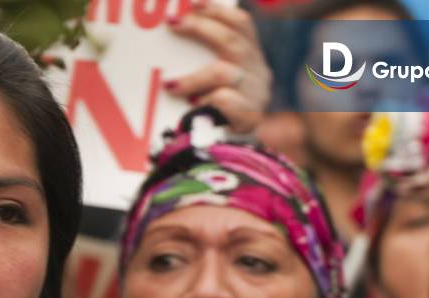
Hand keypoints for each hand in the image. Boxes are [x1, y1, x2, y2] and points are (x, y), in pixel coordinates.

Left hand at [165, 1, 271, 133]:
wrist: (238, 152)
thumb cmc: (220, 113)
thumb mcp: (218, 82)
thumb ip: (207, 60)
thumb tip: (173, 32)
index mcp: (253, 58)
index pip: (242, 24)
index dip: (218, 10)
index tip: (192, 3)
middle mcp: (259, 73)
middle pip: (232, 42)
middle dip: (200, 29)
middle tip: (172, 24)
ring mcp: (257, 95)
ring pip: (225, 73)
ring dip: (194, 77)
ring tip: (170, 85)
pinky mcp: (249, 118)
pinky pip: (224, 102)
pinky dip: (206, 102)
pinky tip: (193, 107)